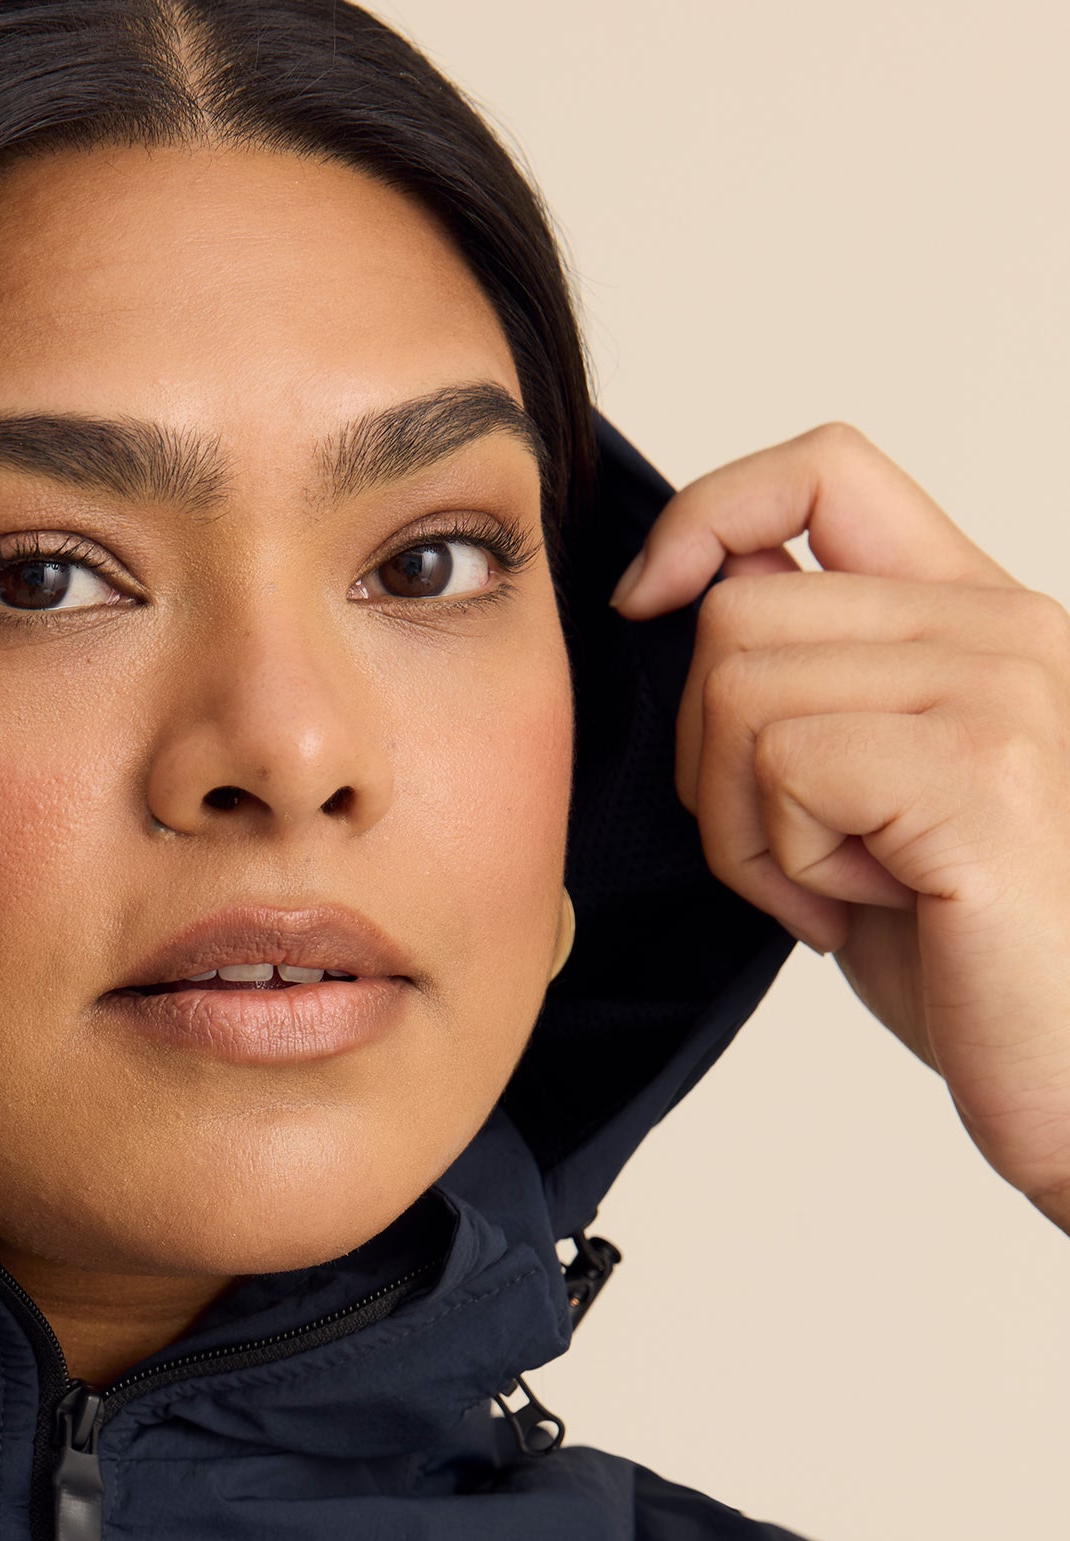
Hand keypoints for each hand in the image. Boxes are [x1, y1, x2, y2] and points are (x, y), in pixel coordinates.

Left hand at [612, 423, 1069, 1234]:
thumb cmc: (974, 961)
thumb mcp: (866, 803)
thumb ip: (805, 694)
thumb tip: (679, 601)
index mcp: (976, 617)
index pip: (823, 470)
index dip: (707, 515)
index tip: (647, 599)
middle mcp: (1001, 628)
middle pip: (735, 613)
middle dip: (710, 760)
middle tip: (794, 857)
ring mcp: (1000, 690)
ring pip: (737, 691)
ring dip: (745, 827)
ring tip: (837, 888)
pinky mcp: (980, 771)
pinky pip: (781, 768)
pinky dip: (781, 864)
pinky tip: (859, 910)